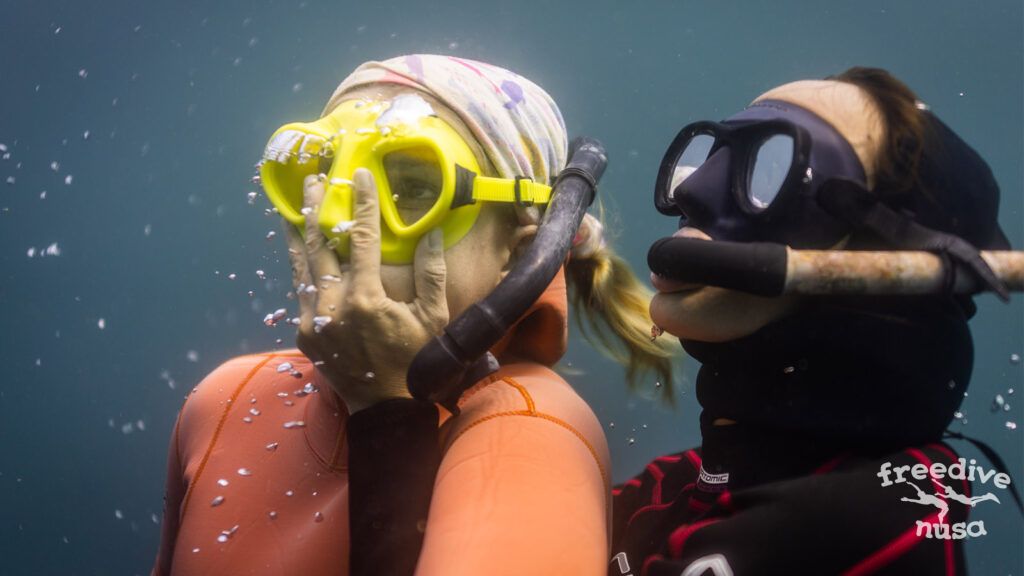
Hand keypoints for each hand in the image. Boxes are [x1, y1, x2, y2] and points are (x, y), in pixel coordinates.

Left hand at [283, 168, 448, 412]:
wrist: (386, 408)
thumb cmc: (416, 362)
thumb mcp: (433, 318)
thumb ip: (432, 273)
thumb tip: (431, 232)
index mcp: (366, 299)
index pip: (361, 238)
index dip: (361, 203)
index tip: (359, 176)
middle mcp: (334, 306)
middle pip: (320, 244)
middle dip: (318, 208)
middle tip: (315, 178)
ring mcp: (315, 320)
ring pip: (302, 265)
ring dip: (300, 231)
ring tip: (297, 203)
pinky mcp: (306, 333)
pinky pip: (301, 290)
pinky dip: (300, 265)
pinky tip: (300, 247)